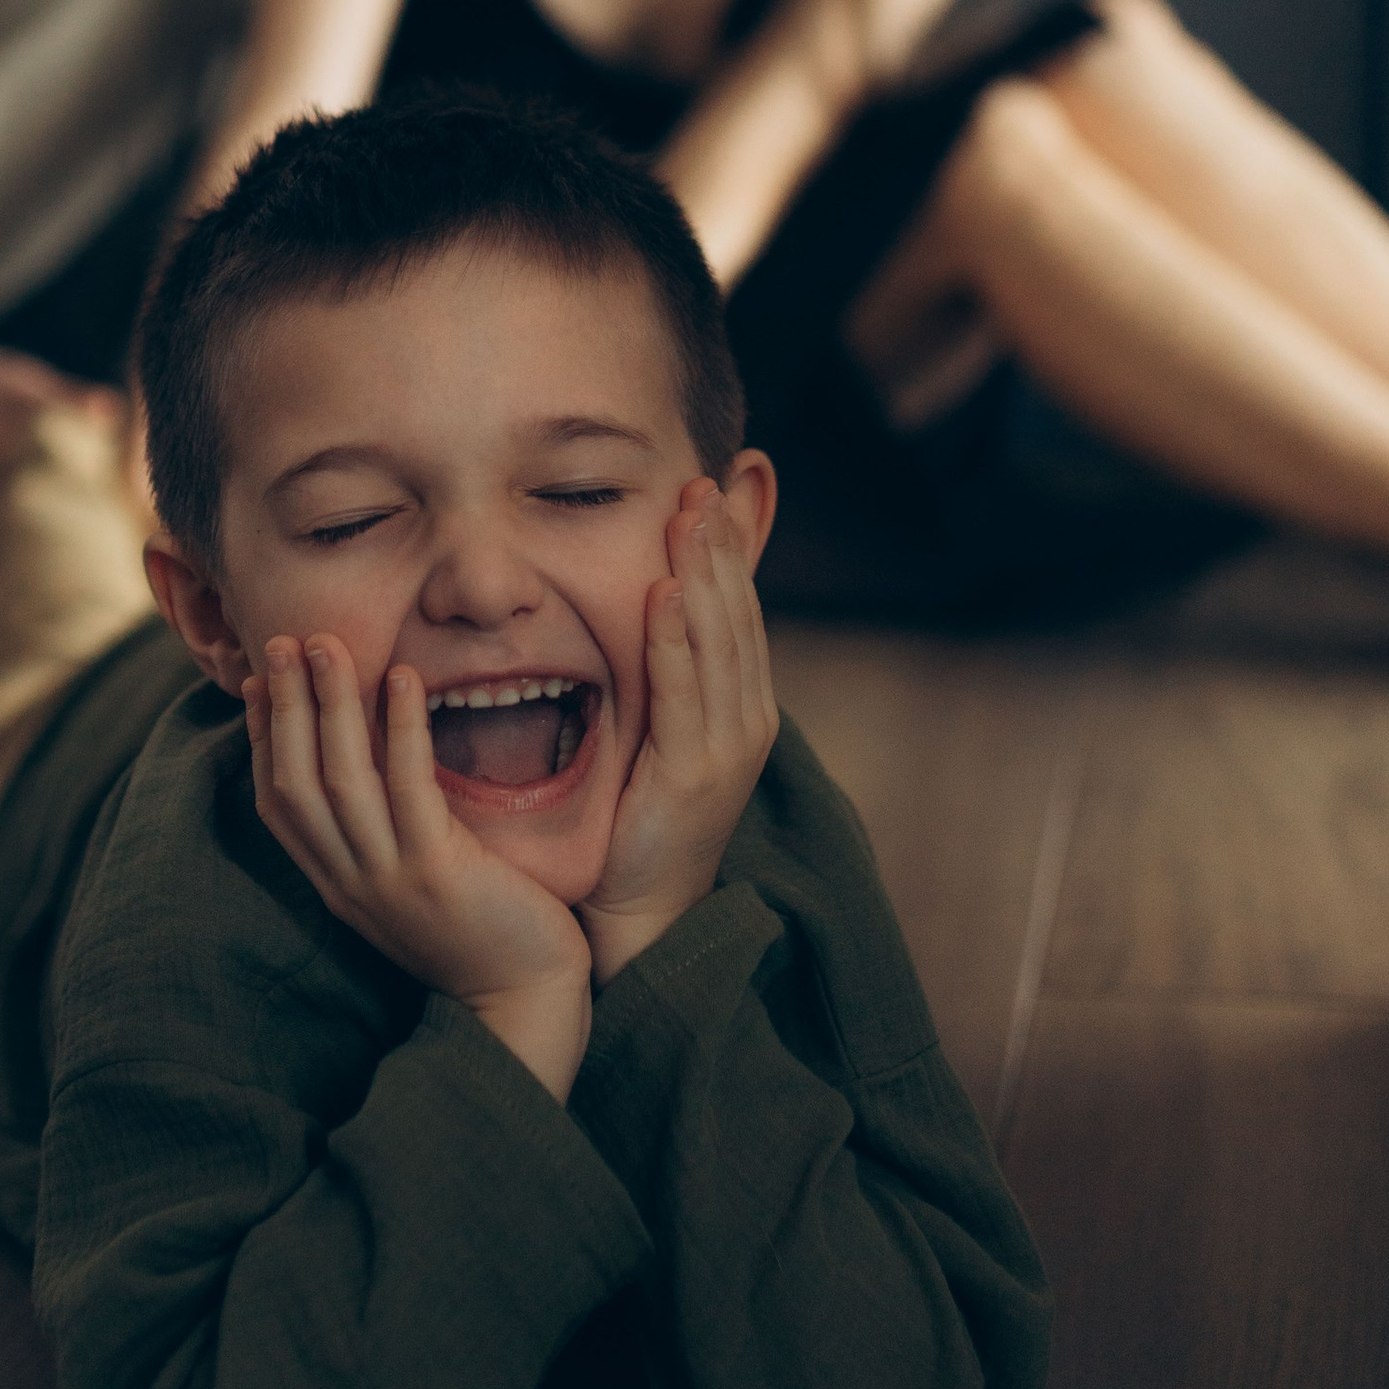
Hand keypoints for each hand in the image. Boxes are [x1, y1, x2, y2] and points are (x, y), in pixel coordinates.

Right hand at [246, 633, 591, 1097]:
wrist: (525, 1002)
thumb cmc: (481, 933)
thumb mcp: (409, 885)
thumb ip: (382, 837)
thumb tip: (368, 768)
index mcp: (338, 885)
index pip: (279, 802)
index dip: (263, 738)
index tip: (261, 681)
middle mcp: (350, 882)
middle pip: (294, 782)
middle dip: (285, 707)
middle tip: (281, 641)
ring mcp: (388, 878)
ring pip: (339, 779)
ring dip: (328, 704)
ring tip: (326, 643)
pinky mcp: (436, 871)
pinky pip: (407, 786)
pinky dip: (400, 727)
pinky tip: (403, 678)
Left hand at [579, 478, 778, 986]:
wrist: (642, 908)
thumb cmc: (646, 820)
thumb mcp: (668, 734)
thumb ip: (671, 673)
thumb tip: (660, 604)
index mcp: (743, 707)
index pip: (739, 610)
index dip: (729, 549)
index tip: (713, 488)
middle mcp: (747, 719)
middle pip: (736, 614)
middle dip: (721, 545)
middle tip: (704, 481)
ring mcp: (727, 747)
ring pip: (718, 642)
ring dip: (702, 574)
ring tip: (690, 516)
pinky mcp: (694, 773)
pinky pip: (684, 693)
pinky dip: (675, 640)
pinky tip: (663, 596)